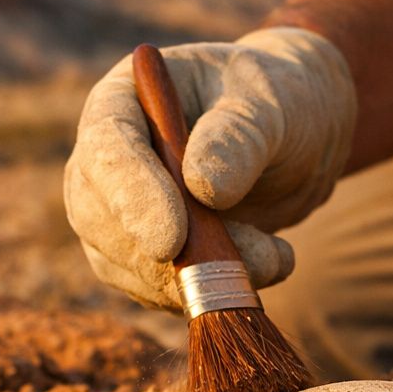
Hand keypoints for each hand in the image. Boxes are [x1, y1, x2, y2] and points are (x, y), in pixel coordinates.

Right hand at [64, 27, 355, 309]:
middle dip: (166, 256)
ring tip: (276, 257)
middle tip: (250, 262)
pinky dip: (211, 291)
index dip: (132, 199)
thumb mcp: (272, 103)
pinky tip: (268, 264)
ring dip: (200, 278)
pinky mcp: (139, 258)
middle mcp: (103, 161)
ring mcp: (114, 214)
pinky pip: (159, 291)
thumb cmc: (275, 103)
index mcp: (121, 100)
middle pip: (99, 218)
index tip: (173, 242)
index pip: (105, 151)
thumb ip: (239, 136)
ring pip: (129, 266)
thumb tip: (202, 186)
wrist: (292, 142)